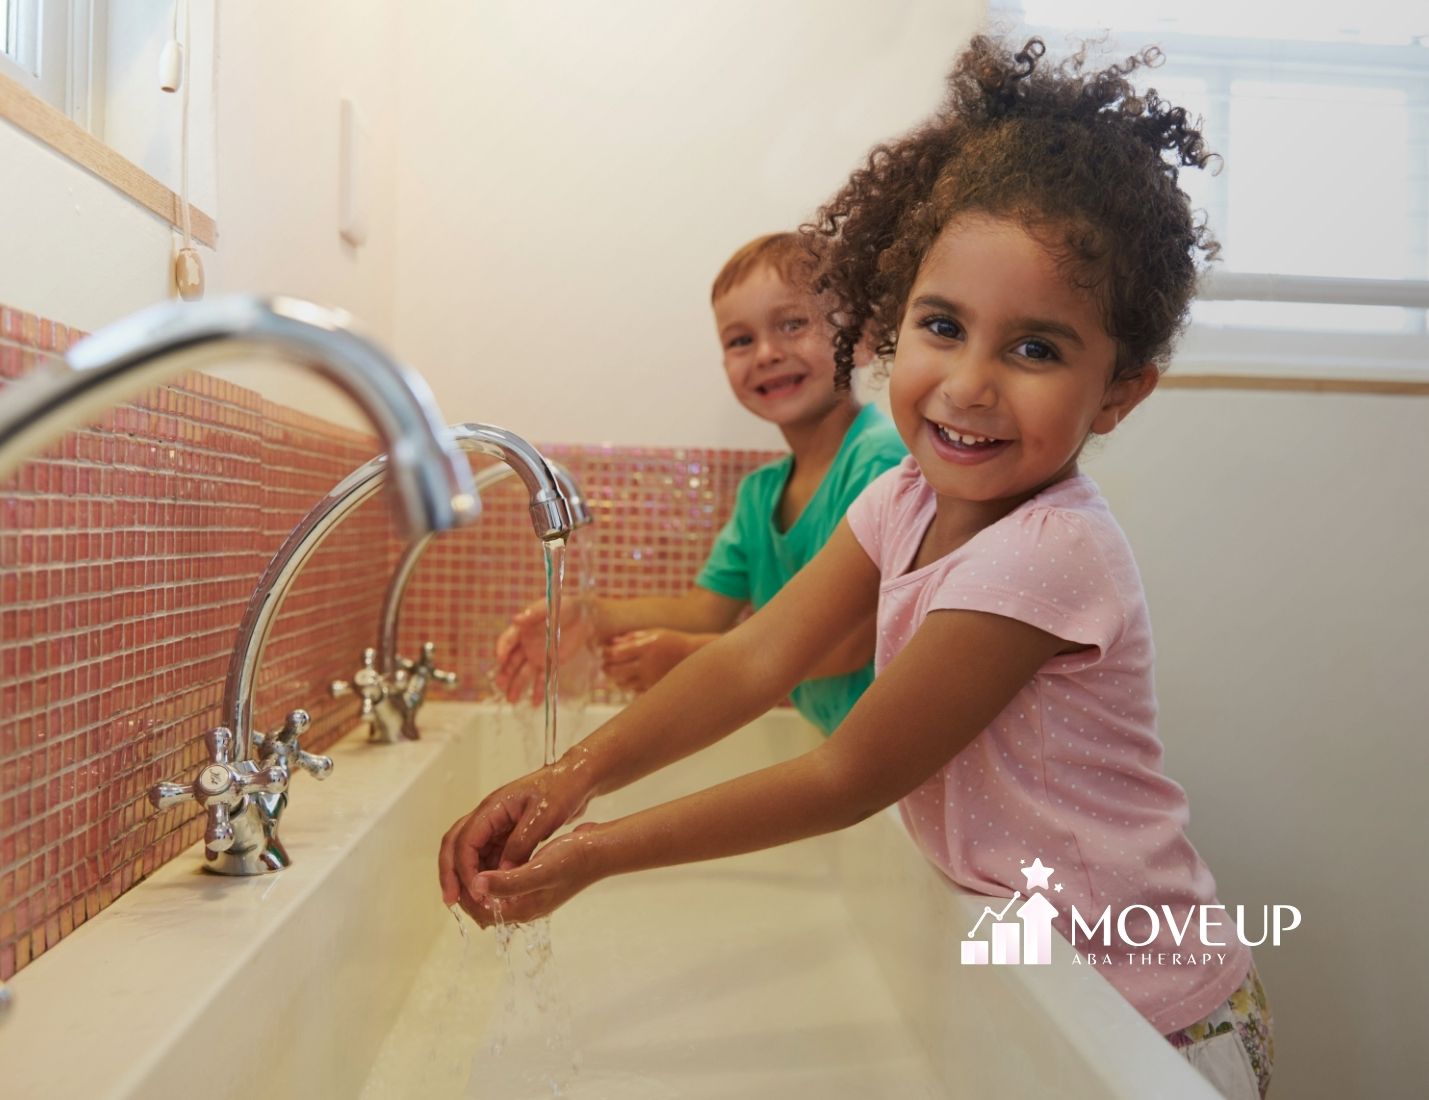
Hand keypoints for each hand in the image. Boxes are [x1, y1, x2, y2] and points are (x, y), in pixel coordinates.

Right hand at [438, 761, 592, 907]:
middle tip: (451, 900)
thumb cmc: (561, 791)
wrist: (576, 778)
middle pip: (456, 844)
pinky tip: (489, 890)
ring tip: (469, 902)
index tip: (472, 893)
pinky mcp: (506, 831)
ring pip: (469, 851)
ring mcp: (496, 823)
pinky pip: (487, 853)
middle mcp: (488, 815)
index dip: (464, 869)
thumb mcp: (543, 818)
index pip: (465, 840)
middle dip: (451, 872)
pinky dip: (484, 871)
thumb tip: (501, 874)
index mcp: (492, 808)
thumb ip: (521, 845)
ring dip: (466, 875)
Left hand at [462, 823, 607, 925]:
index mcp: (522, 909)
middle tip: (461, 864)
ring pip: (494, 892)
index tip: (458, 873)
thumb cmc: (573, 859)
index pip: (481, 913)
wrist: (601, 849)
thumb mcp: (538, 869)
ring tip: (473, 855)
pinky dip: (494, 870)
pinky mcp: (536, 880)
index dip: (465, 895)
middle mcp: (524, 906)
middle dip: (469, 888)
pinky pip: (506, 881)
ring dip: (481, 878)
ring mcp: (531, 894)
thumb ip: (507, 882)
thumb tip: (477, 886)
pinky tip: (493, 850)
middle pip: (485, 906)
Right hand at [493, 597, 592, 704]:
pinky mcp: (549, 664)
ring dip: (516, 686)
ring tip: (511, 700)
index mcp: (522, 629)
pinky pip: (541, 679)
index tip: (500, 659)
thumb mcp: (550, 608)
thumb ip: (533, 614)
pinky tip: (535, 703)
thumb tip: (516, 619)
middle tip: (500, 685)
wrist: (585, 618)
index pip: (508, 641)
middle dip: (505, 674)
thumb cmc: (565, 607)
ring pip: (523, 673)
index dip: (502, 649)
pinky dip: (538, 691)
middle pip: (512, 661)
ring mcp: (536, 656)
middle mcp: (525, 645)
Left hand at [601, 629, 698, 692]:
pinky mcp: (655, 688)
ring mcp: (650, 678)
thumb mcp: (654, 633)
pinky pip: (634, 692)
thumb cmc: (673, 641)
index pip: (615, 654)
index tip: (604, 653)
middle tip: (605, 666)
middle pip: (615, 672)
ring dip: (616, 680)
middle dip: (606, 669)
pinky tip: (630, 680)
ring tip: (617, 674)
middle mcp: (646, 664)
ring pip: (623, 685)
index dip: (606, 654)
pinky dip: (628, 687)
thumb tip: (612, 642)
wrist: (695, 656)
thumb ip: (632, 637)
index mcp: (645, 647)